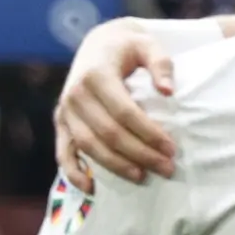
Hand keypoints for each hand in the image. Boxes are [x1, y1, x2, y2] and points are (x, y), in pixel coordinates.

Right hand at [58, 20, 183, 184]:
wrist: (99, 45)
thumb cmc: (129, 48)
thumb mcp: (148, 45)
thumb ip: (161, 63)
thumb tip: (168, 90)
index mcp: (96, 75)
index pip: (124, 112)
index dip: (149, 133)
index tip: (172, 149)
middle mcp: (75, 94)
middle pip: (109, 133)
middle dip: (140, 154)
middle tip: (168, 168)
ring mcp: (65, 110)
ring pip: (89, 145)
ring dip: (116, 165)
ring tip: (144, 177)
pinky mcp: (61, 122)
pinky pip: (63, 151)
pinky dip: (73, 172)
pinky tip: (92, 189)